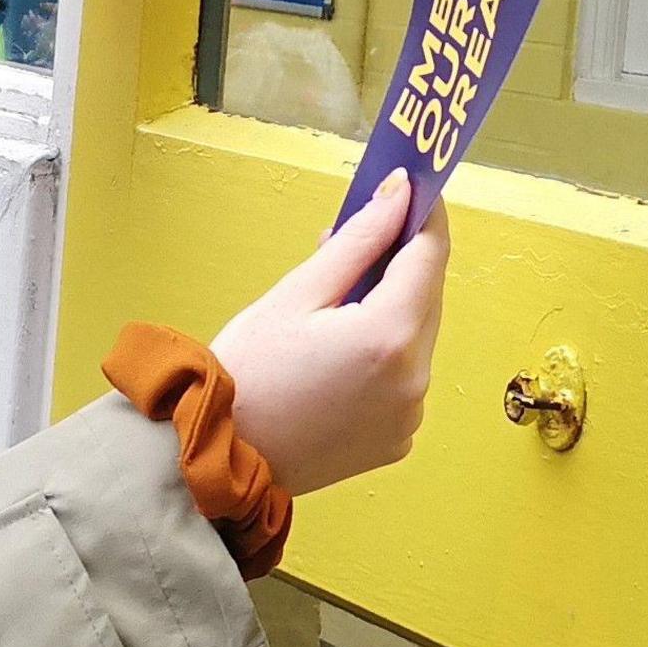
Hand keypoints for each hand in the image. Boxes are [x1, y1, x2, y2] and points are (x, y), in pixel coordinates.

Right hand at [209, 172, 449, 496]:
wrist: (216, 457)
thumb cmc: (246, 372)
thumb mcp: (296, 293)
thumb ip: (358, 241)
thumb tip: (398, 196)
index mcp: (388, 336)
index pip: (430, 255)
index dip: (423, 216)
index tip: (411, 189)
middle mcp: (413, 379)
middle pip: (428, 298)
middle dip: (401, 264)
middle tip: (358, 240)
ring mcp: (410, 415)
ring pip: (417, 339)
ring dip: (391, 312)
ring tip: (335, 305)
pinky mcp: (399, 440)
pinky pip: (405, 380)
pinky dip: (384, 358)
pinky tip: (339, 356)